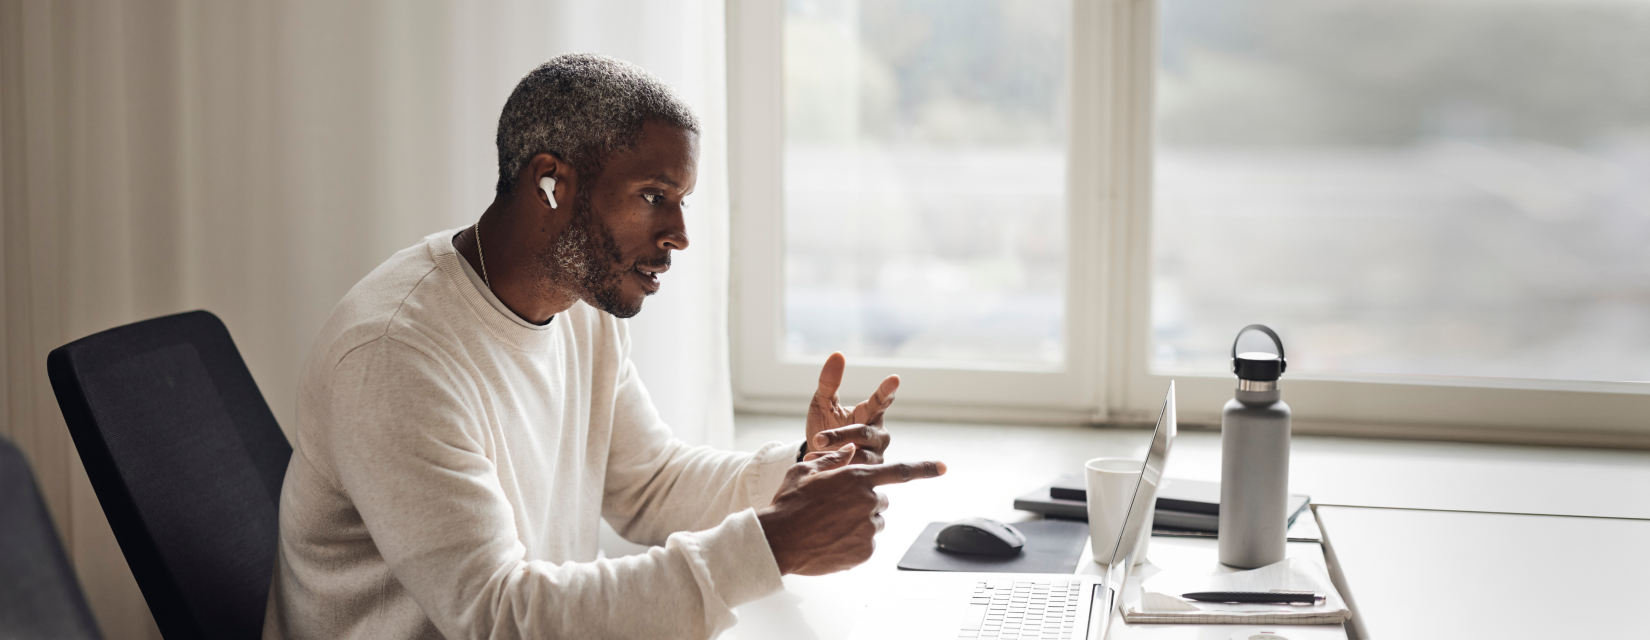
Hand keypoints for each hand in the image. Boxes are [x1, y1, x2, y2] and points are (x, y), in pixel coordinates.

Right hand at [758, 444, 946, 575]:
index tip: (944, 467)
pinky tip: (831, 540)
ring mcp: (868, 528)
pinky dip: (854, 542)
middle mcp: (868, 501)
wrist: (777, 540)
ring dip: (859, 522)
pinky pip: (866, 543)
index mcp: (857, 477)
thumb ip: (834, 459)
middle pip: (880, 499)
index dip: (925, 468)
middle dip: (864, 501)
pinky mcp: (864, 551)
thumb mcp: (806, 472)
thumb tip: (852, 450)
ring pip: (874, 522)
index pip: (900, 472)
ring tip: (830, 526)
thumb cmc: (788, 503)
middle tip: (836, 508)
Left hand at [804, 352, 897, 464]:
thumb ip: (829, 382)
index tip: (894, 379)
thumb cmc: (824, 426)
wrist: (819, 458)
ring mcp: (876, 455)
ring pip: (859, 454)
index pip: (880, 400)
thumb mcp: (822, 403)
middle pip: (864, 432)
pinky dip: (834, 467)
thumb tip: (837, 354)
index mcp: (870, 413)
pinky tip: (817, 465)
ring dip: (835, 454)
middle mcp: (879, 434)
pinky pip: (854, 470)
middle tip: (818, 439)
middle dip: (841, 435)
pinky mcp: (870, 474)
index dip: (887, 390)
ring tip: (813, 454)